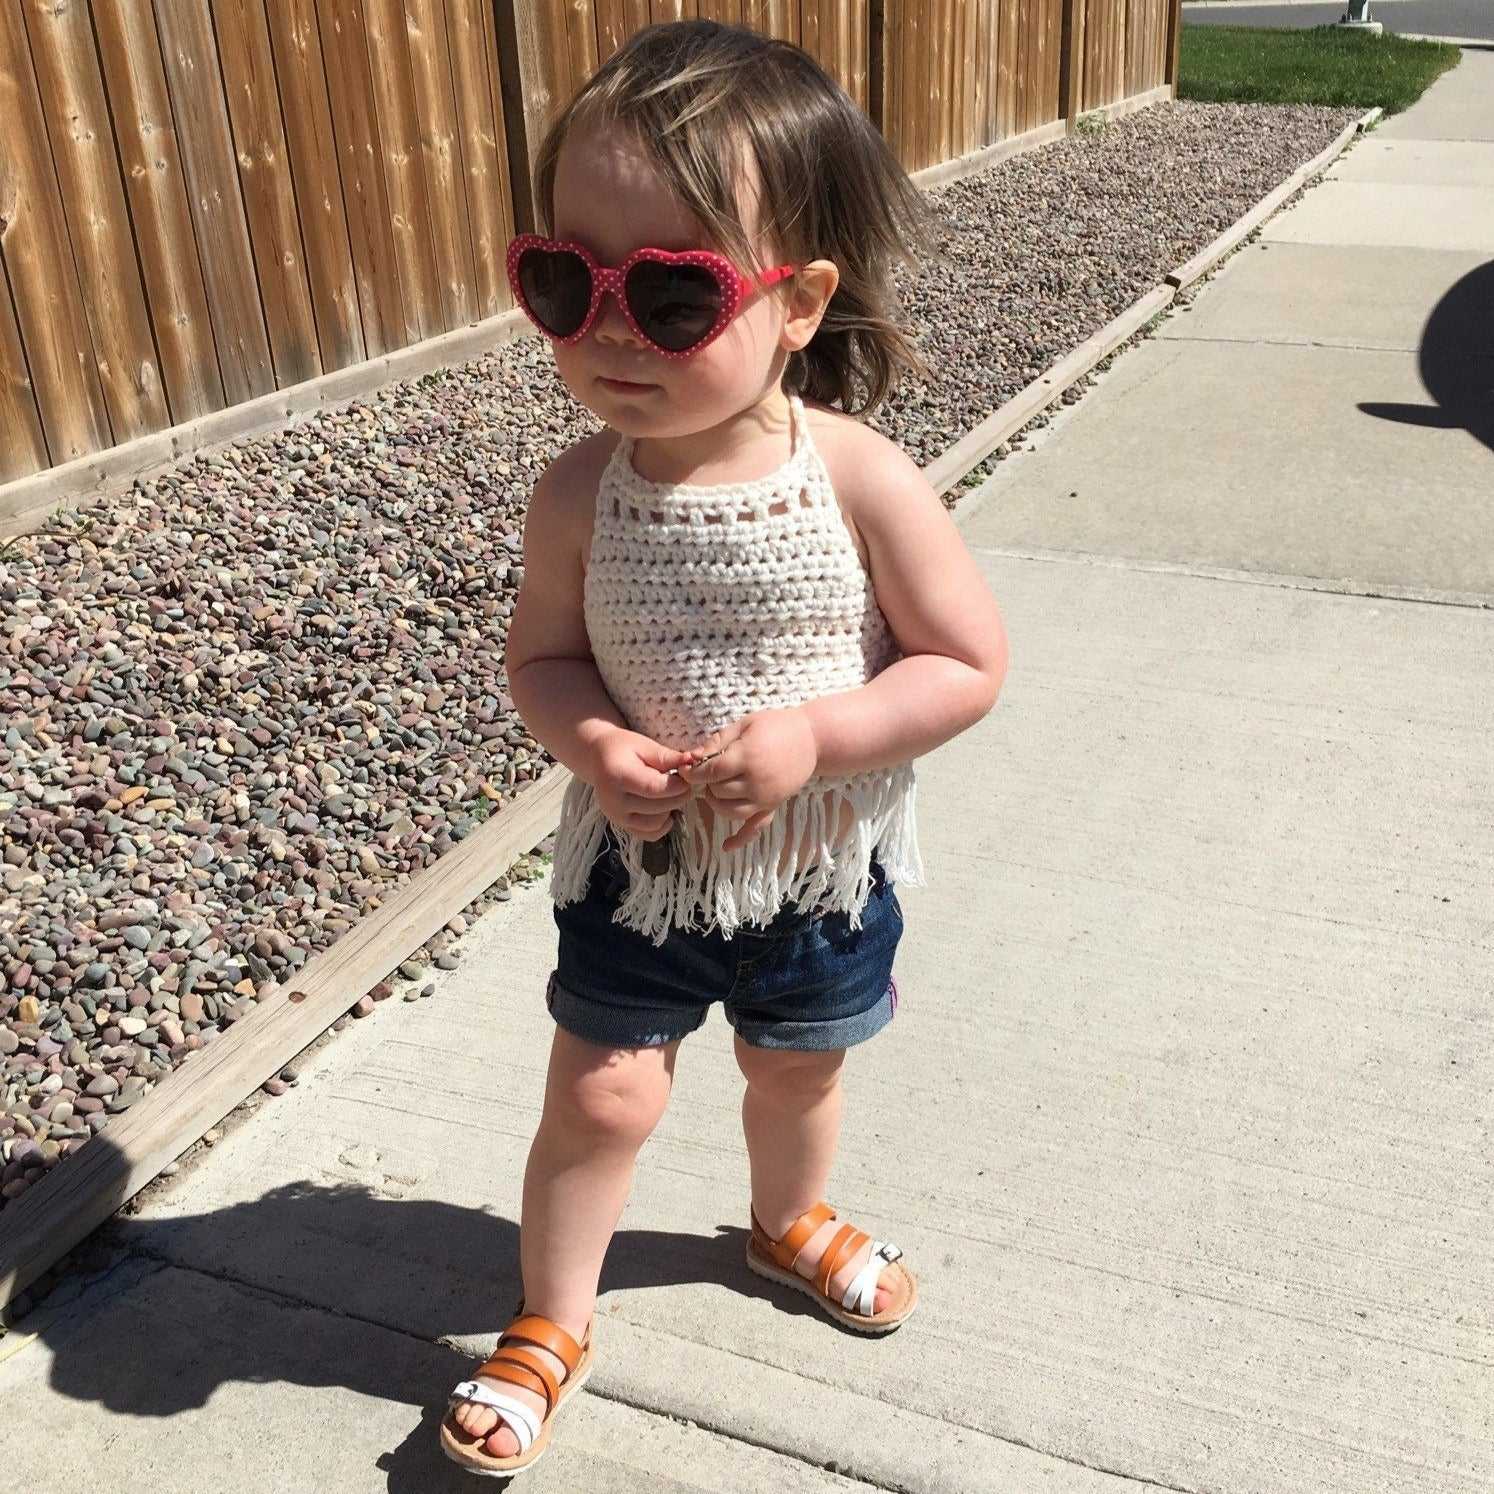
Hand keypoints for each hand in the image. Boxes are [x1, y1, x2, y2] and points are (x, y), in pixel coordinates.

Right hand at [588, 729, 693, 841]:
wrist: (599, 758)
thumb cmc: (623, 749)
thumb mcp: (644, 745)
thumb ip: (667, 757)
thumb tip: (691, 761)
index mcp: (617, 776)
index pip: (653, 788)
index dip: (676, 785)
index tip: (687, 777)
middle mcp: (613, 801)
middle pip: (657, 807)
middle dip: (678, 796)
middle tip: (684, 784)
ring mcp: (616, 816)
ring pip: (655, 823)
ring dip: (670, 810)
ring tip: (672, 795)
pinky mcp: (621, 826)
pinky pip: (648, 834)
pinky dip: (662, 825)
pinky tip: (665, 810)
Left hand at [676, 708, 818, 851]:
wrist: (813, 739)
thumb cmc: (777, 726)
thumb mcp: (745, 724)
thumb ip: (718, 741)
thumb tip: (692, 757)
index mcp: (747, 757)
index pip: (710, 772)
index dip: (692, 772)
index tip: (684, 768)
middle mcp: (756, 782)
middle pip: (717, 791)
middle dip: (706, 783)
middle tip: (706, 771)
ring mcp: (766, 797)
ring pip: (729, 810)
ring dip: (716, 802)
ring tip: (715, 788)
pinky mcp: (773, 805)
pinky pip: (756, 827)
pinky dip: (740, 839)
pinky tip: (726, 846)